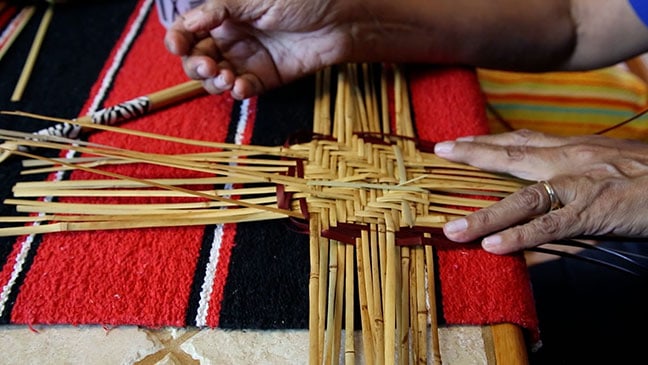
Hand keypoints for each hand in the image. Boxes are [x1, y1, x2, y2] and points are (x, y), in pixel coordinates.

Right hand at [164, 0, 356, 98]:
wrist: (339, 20)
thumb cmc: (301, 0)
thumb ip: (220, 10)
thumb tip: (188, 20)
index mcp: (224, 15)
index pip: (190, 30)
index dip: (178, 39)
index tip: (176, 45)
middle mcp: (232, 38)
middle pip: (197, 59)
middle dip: (196, 65)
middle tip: (208, 66)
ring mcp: (247, 60)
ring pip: (216, 79)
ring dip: (214, 82)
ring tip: (225, 77)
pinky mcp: (264, 79)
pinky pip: (241, 89)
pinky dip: (236, 90)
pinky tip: (239, 86)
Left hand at [433, 129, 647, 253]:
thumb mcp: (608, 165)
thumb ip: (576, 173)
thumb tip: (548, 188)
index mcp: (575, 148)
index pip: (522, 140)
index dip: (488, 140)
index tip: (458, 140)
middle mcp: (572, 160)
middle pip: (513, 156)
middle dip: (473, 154)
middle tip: (441, 152)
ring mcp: (581, 186)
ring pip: (522, 200)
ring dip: (485, 216)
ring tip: (453, 229)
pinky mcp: (594, 212)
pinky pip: (549, 227)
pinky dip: (519, 237)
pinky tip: (494, 247)